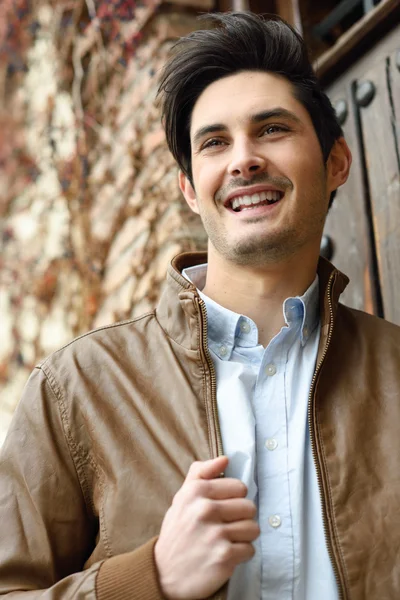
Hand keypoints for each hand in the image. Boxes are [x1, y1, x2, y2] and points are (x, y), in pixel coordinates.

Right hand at [154, 456, 258, 599]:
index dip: (234, 498)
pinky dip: (241, 554)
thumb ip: (201, 473)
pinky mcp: (224, 556)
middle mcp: (205, 509)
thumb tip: (225, 458)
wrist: (163, 573)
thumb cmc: (177, 532)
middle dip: (241, 518)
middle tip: (225, 526)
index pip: (239, 486)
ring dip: (243, 537)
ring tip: (226, 540)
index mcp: (196, 491)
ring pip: (253, 528)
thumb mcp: (182, 498)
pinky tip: (225, 555)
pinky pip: (250, 549)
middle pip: (249, 507)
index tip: (223, 508)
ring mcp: (215, 533)